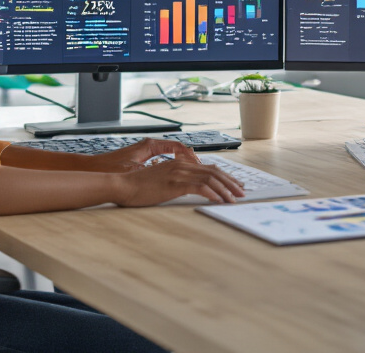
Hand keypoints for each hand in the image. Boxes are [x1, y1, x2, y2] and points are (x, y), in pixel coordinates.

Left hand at [89, 138, 198, 171]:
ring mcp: (145, 151)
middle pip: (177, 149)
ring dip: (182, 162)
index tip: (199, 166)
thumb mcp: (135, 171)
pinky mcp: (141, 158)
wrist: (93, 170)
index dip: (190, 157)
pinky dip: (172, 164)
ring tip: (193, 172)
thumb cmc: (110, 169)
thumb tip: (171, 173)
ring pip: (171, 153)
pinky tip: (176, 174)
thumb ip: (154, 170)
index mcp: (149, 145)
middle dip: (190, 159)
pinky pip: (163, 158)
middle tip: (201, 169)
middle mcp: (148, 145)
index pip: (177, 147)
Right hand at [114, 159, 245, 206]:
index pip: (209, 168)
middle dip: (230, 183)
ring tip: (234, 199)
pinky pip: (199, 187)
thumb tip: (190, 188)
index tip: (235, 185)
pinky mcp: (174, 184)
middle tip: (242, 193)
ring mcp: (178, 173)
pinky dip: (212, 193)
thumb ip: (175, 180)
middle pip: (214, 172)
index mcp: (179, 164)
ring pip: (210, 179)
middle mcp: (181, 166)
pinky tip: (219, 200)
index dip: (225, 176)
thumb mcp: (160, 180)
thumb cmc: (138, 186)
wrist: (122, 185)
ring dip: (225, 190)